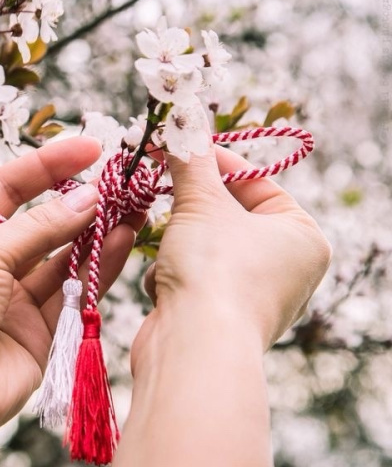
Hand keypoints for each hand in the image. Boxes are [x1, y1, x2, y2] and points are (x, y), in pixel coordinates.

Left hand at [0, 136, 144, 459]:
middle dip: (78, 199)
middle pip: (40, 223)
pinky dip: (99, 266)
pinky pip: (75, 292)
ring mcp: (14, 300)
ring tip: (134, 204)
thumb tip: (86, 197)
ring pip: (64, 257)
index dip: (45, 167)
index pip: (5, 189)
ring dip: (97, 230)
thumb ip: (40, 226)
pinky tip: (123, 238)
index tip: (87, 149)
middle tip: (119, 179)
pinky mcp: (40, 333)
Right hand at [110, 146, 330, 466]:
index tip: (181, 148)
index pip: (258, 183)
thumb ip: (191, 160)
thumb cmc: (214, 270)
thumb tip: (181, 117)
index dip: (216, 163)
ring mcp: (254, 298)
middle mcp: (287, 270)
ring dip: (177, 243)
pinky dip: (173, 277)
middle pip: (229, 216)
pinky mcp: (219, 320)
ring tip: (169, 249)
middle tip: (162, 185)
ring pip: (204, 247)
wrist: (193, 348)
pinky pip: (193, 280)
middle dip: (190, 207)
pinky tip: (167, 288)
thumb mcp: (201, 203)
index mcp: (303, 237)